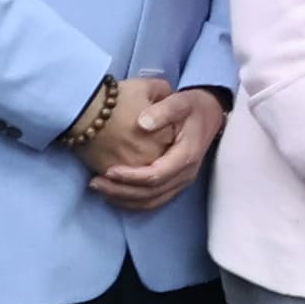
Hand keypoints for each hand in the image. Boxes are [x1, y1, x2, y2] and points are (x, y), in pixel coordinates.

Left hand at [86, 79, 217, 206]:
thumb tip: (142, 123)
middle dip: (120, 191)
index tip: (108, 170)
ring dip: (123, 199)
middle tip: (94, 183)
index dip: (131, 176)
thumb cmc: (192, 107)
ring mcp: (181, 182)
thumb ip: (163, 110)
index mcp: (186, 156)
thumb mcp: (181, 102)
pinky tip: (113, 194)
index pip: (156, 175)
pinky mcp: (175, 184)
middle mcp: (185, 174)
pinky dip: (131, 201)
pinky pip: (152, 201)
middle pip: (150, 193)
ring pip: (150, 201)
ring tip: (99, 188)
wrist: (209, 115)